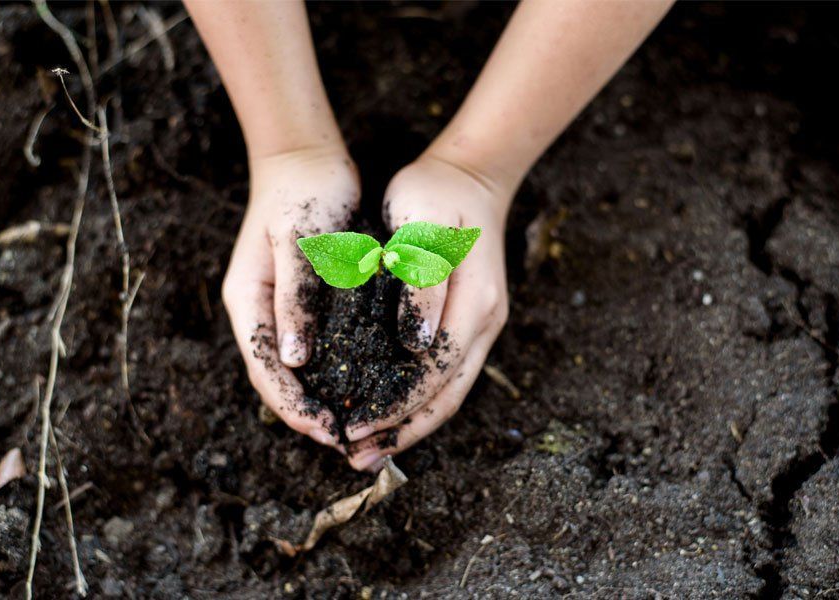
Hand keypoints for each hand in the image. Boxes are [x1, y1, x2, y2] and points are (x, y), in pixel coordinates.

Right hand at [222, 147, 358, 448]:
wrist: (306, 158)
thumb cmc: (304, 194)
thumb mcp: (300, 244)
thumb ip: (296, 299)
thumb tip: (293, 360)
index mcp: (247, 301)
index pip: (265, 370)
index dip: (294, 407)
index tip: (328, 431)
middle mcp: (258, 311)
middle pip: (275, 378)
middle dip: (305, 413)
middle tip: (345, 441)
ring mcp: (278, 307)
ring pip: (292, 368)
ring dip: (317, 399)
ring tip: (351, 424)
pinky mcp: (301, 300)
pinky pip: (311, 348)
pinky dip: (330, 372)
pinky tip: (358, 384)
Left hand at [344, 154, 511, 469]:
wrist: (470, 175)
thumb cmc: (435, 194)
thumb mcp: (422, 228)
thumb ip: (421, 287)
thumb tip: (416, 346)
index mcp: (474, 303)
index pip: (434, 374)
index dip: (396, 407)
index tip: (354, 428)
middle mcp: (484, 322)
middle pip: (447, 396)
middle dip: (403, 431)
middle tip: (357, 457)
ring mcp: (481, 323)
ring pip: (450, 391)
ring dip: (412, 424)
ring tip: (372, 449)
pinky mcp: (470, 320)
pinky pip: (447, 373)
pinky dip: (420, 399)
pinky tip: (392, 410)